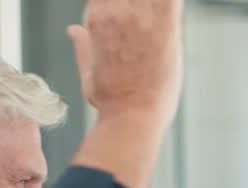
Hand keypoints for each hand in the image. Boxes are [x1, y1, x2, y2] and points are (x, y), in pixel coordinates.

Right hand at [68, 0, 183, 130]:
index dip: (118, 0)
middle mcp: (117, 10)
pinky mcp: (166, 27)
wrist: (132, 116)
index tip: (127, 10)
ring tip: (157, 17)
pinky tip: (174, 8)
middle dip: (139, 3)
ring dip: (154, 3)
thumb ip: (84, 46)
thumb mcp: (90, 71)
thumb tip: (73, 31)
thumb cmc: (111, 100)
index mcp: (97, 17)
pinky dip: (173, 1)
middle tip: (145, 16)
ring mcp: (141, 17)